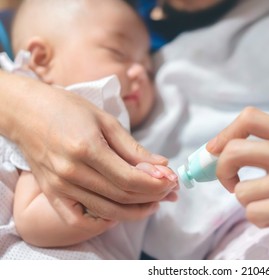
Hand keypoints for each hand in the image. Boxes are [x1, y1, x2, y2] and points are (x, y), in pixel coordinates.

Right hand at [5, 76, 176, 221]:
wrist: (27, 113)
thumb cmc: (68, 110)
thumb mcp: (106, 121)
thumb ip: (134, 149)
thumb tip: (163, 167)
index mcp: (87, 148)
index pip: (131, 179)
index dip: (156, 184)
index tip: (172, 181)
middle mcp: (72, 172)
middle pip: (123, 197)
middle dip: (153, 196)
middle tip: (169, 191)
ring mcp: (60, 187)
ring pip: (107, 211)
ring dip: (136, 211)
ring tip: (154, 202)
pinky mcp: (52, 194)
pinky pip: (80, 220)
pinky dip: (103, 222)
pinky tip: (120, 211)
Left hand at [207, 107, 268, 258]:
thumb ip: (268, 149)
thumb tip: (218, 151)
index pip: (250, 118)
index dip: (225, 134)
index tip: (214, 151)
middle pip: (233, 151)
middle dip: (221, 170)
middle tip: (230, 183)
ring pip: (240, 190)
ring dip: (249, 202)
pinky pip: (251, 212)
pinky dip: (259, 220)